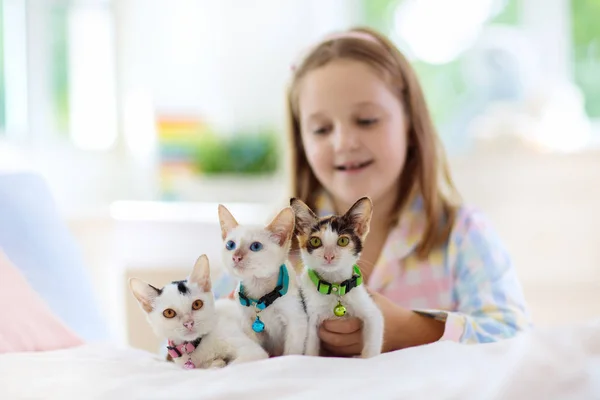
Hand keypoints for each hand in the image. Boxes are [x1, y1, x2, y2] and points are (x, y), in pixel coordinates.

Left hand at [318, 289, 445, 356]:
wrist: (403, 329)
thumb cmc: (386, 309)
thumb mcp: (373, 297)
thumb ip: (356, 291)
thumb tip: (335, 281)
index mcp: (367, 320)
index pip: (346, 326)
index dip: (331, 325)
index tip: (323, 320)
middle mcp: (364, 336)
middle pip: (340, 340)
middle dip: (325, 334)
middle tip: (319, 326)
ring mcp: (363, 346)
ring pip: (340, 349)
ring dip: (327, 343)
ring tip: (321, 332)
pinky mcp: (363, 352)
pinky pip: (344, 355)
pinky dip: (334, 350)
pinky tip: (328, 341)